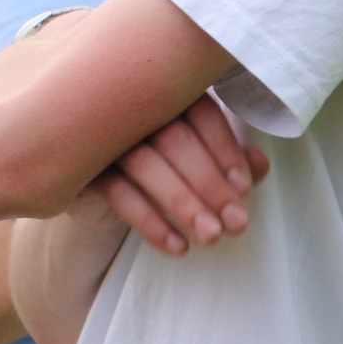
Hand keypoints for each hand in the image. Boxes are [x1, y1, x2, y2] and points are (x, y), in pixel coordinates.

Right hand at [95, 94, 269, 256]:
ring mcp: (102, 134)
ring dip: (183, 203)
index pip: (201, 111)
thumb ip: (232, 162)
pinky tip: (178, 247)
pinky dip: (151, 222)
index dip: (226, 149)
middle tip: (236, 224)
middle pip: (174, 137)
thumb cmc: (163, 167)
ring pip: (144, 163)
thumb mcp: (202, 164)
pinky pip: (117, 193)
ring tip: (211, 237)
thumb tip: (259, 165)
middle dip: (210, 183)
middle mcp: (132, 107)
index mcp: (166, 96)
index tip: (244, 188)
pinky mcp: (82, 165)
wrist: (103, 190)